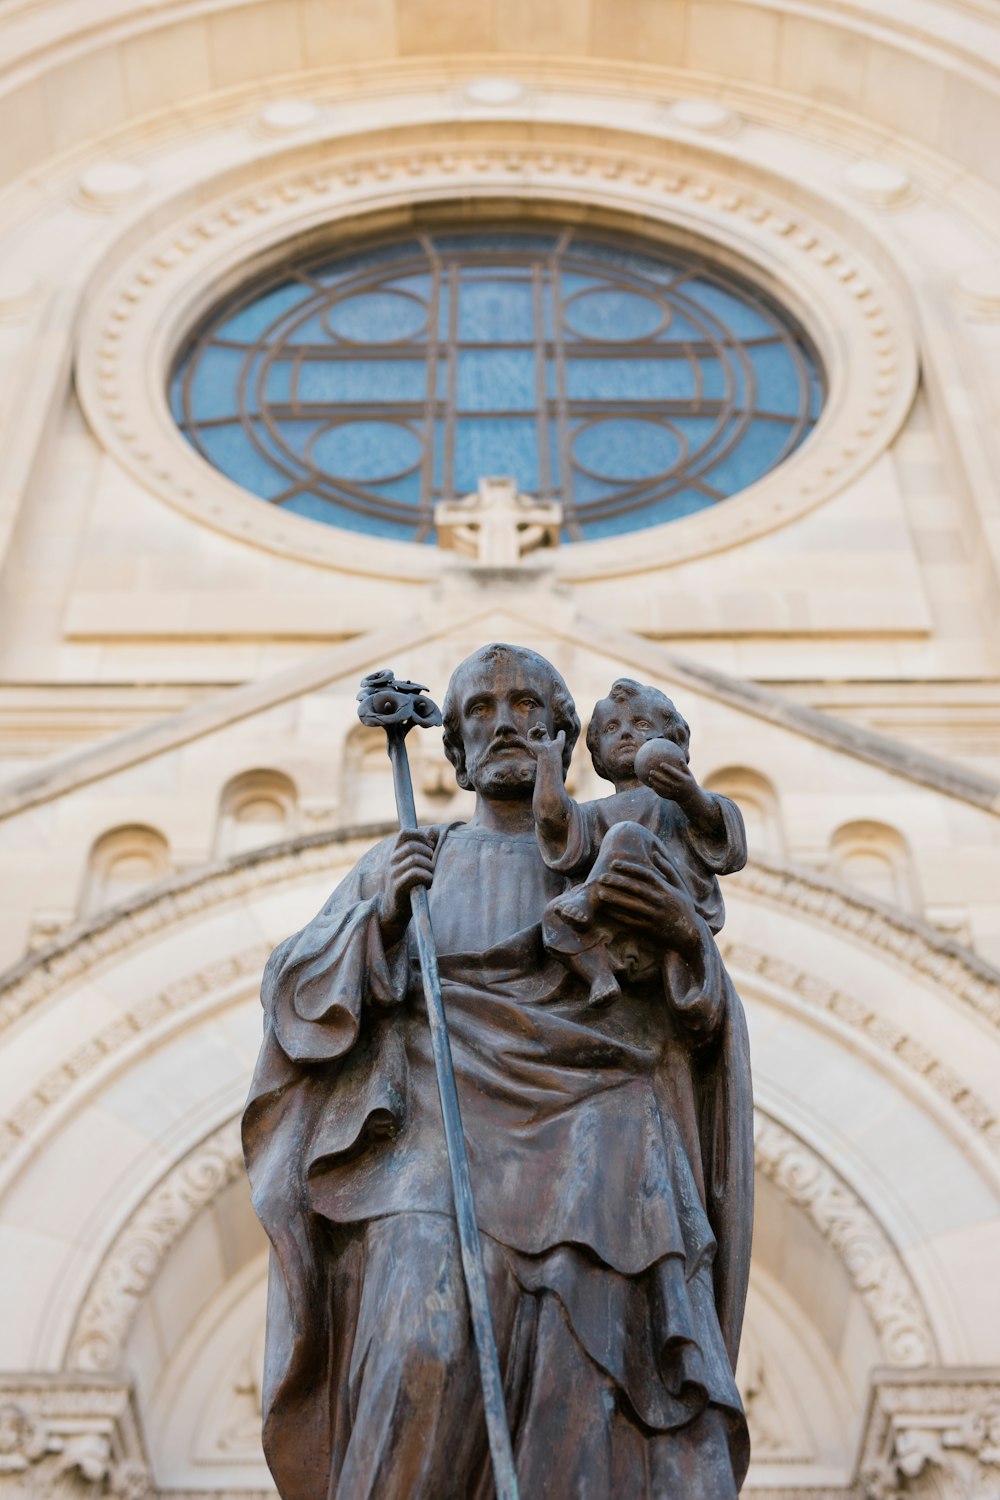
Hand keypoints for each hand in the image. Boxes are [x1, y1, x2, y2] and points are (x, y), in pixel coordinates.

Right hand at [379, 828, 437, 943]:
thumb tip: (433, 831)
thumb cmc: (408, 887)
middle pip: (413, 846)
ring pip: (416, 860)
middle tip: (431, 865)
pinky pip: (415, 874)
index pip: (405, 833)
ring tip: (430, 876)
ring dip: (429, 867)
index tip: (429, 846)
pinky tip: (428, 884)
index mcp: (395, 854)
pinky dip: (427, 877)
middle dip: (428, 853)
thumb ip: (424, 848)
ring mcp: (393, 873)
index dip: (420, 835)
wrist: (394, 912)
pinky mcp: (397, 886)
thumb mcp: (414, 866)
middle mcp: (392, 861)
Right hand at [526, 725, 565, 759]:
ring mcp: (535, 743)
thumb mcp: (560, 741)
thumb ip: (561, 736)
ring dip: (537, 728)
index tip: (542, 723)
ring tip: (542, 728)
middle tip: (539, 722)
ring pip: (533, 733)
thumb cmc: (556, 750)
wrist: (550, 755)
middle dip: (538, 727)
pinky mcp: (530, 743)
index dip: (543, 728)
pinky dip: (533, 729)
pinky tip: (537, 728)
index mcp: (546, 743)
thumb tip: (562, 730)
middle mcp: (540, 743)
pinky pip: (530, 734)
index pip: (543, 734)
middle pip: (537, 733)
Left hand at [593, 848, 700, 953]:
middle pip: (636, 888)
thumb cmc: (683, 907)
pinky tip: (607, 910)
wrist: (690, 935)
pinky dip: (618, 915)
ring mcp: (655, 916)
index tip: (614, 863)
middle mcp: (661, 902)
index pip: (646, 875)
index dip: (630, 868)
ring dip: (614, 899)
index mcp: (667, 890)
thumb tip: (655, 853)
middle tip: (601, 877)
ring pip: (631, 905)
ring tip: (600, 893)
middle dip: (617, 882)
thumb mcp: (681, 888)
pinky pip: (631, 921)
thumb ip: (669, 870)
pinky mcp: (650, 929)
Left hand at [637, 740, 696, 804]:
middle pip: (666, 781)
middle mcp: (678, 786)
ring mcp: (674, 792)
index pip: (674, 773)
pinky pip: (662, 793)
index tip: (661, 764)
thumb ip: (685, 767)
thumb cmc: (690, 783)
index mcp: (683, 780)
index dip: (667, 769)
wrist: (691, 797)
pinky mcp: (671, 797)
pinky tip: (652, 785)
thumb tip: (680, 758)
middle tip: (651, 771)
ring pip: (663, 788)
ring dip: (655, 783)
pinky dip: (657, 789)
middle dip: (658, 776)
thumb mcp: (690, 775)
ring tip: (649, 777)